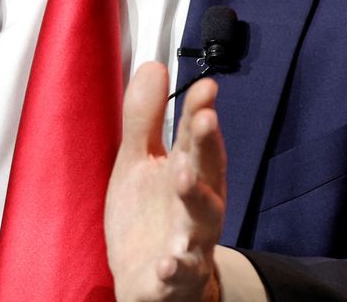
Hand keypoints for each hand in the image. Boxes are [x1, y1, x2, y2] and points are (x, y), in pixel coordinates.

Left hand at [105, 61, 226, 301]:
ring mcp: (191, 240)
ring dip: (195, 197)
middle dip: (207, 145)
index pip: (196, 136)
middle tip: (204, 118)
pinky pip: (181, 272)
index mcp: (188, 170)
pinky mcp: (177, 276)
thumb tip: (155, 66)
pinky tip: (168, 260)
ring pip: (203, 219)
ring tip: (183, 177)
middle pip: (208, 171)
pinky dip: (176, 267)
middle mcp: (197, 203)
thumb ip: (145, 117)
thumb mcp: (138, 162)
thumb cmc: (148, 219)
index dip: (200, 110)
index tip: (204, 86)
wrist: (150, 282)